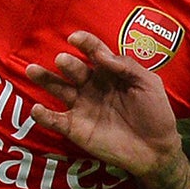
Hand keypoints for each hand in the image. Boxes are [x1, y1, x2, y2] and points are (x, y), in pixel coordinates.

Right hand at [26, 32, 180, 179]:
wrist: (156, 150)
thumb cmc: (155, 113)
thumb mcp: (148, 84)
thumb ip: (127, 66)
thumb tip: (100, 55)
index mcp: (109, 72)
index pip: (93, 51)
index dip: (85, 42)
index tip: (75, 38)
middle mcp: (92, 86)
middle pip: (74, 69)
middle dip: (67, 63)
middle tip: (62, 60)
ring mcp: (82, 106)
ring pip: (58, 89)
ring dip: (45, 79)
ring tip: (33, 70)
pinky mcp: (76, 129)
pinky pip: (56, 120)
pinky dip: (44, 116)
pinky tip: (37, 110)